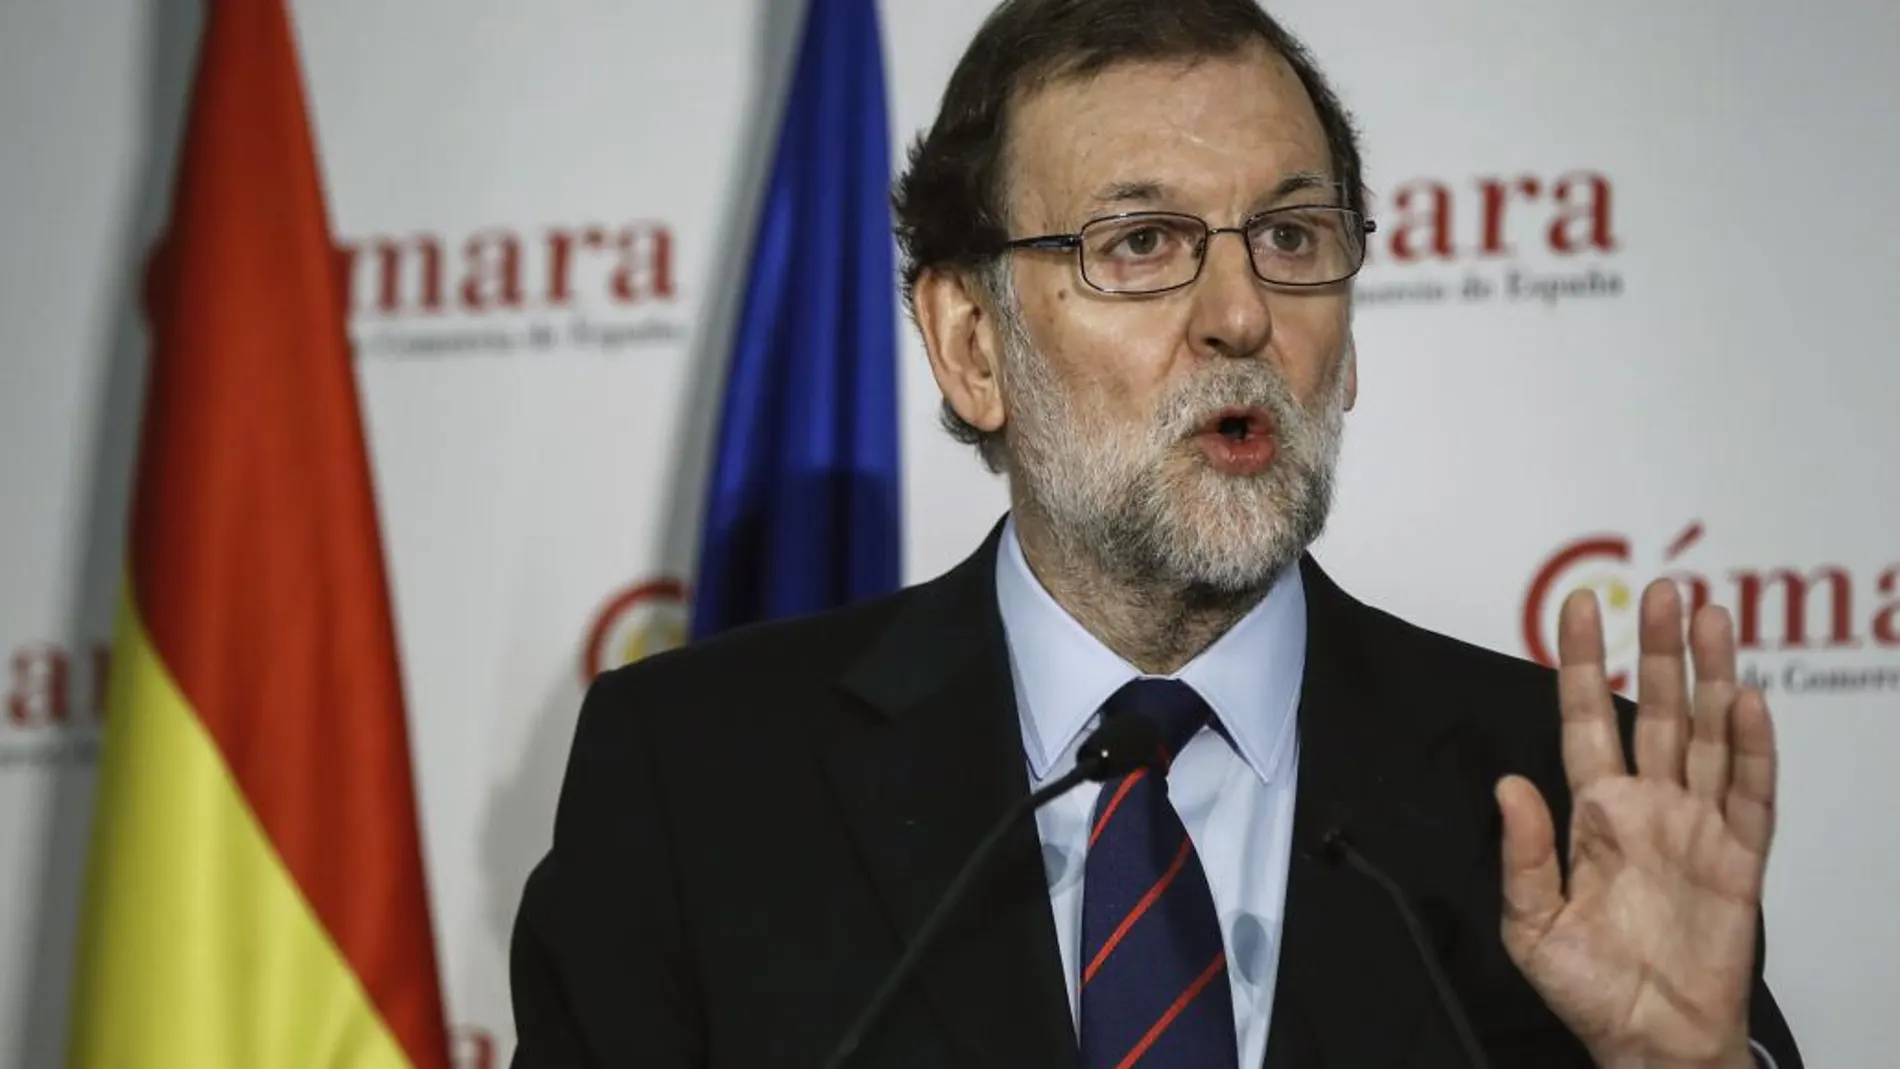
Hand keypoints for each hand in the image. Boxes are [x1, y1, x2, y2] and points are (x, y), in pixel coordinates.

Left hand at [1497, 580, 1775, 1068]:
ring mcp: (1698, 826)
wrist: (1651, 1040)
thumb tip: (1508, 785)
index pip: (1583, 719)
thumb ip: (1522, 854)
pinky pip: (1749, 793)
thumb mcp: (1531, 925)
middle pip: (1654, 710)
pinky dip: (1749, 747)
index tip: (1580, 606)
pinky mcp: (1740, 857)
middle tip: (1661, 590)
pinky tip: (1744, 701)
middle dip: (1658, 650)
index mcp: (1595, 814)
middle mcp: (1649, 806)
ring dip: (1710, 676)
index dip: (1579, 662)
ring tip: (1711, 617)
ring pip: (1706, 734)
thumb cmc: (1591, 988)